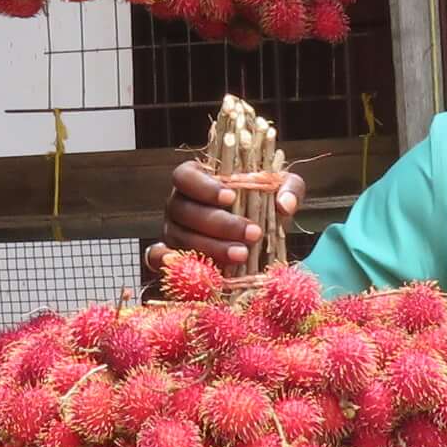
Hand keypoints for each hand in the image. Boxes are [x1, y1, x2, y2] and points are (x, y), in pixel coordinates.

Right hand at [161, 158, 303, 271]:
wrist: (257, 237)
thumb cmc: (262, 204)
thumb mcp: (280, 189)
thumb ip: (289, 188)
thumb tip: (285, 205)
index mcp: (196, 180)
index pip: (185, 176)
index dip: (204, 187)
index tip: (231, 197)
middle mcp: (178, 203)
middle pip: (184, 209)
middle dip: (219, 224)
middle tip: (252, 234)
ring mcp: (172, 230)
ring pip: (179, 237)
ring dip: (211, 247)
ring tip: (242, 255)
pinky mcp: (170, 256)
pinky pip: (157, 258)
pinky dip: (168, 263)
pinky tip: (197, 270)